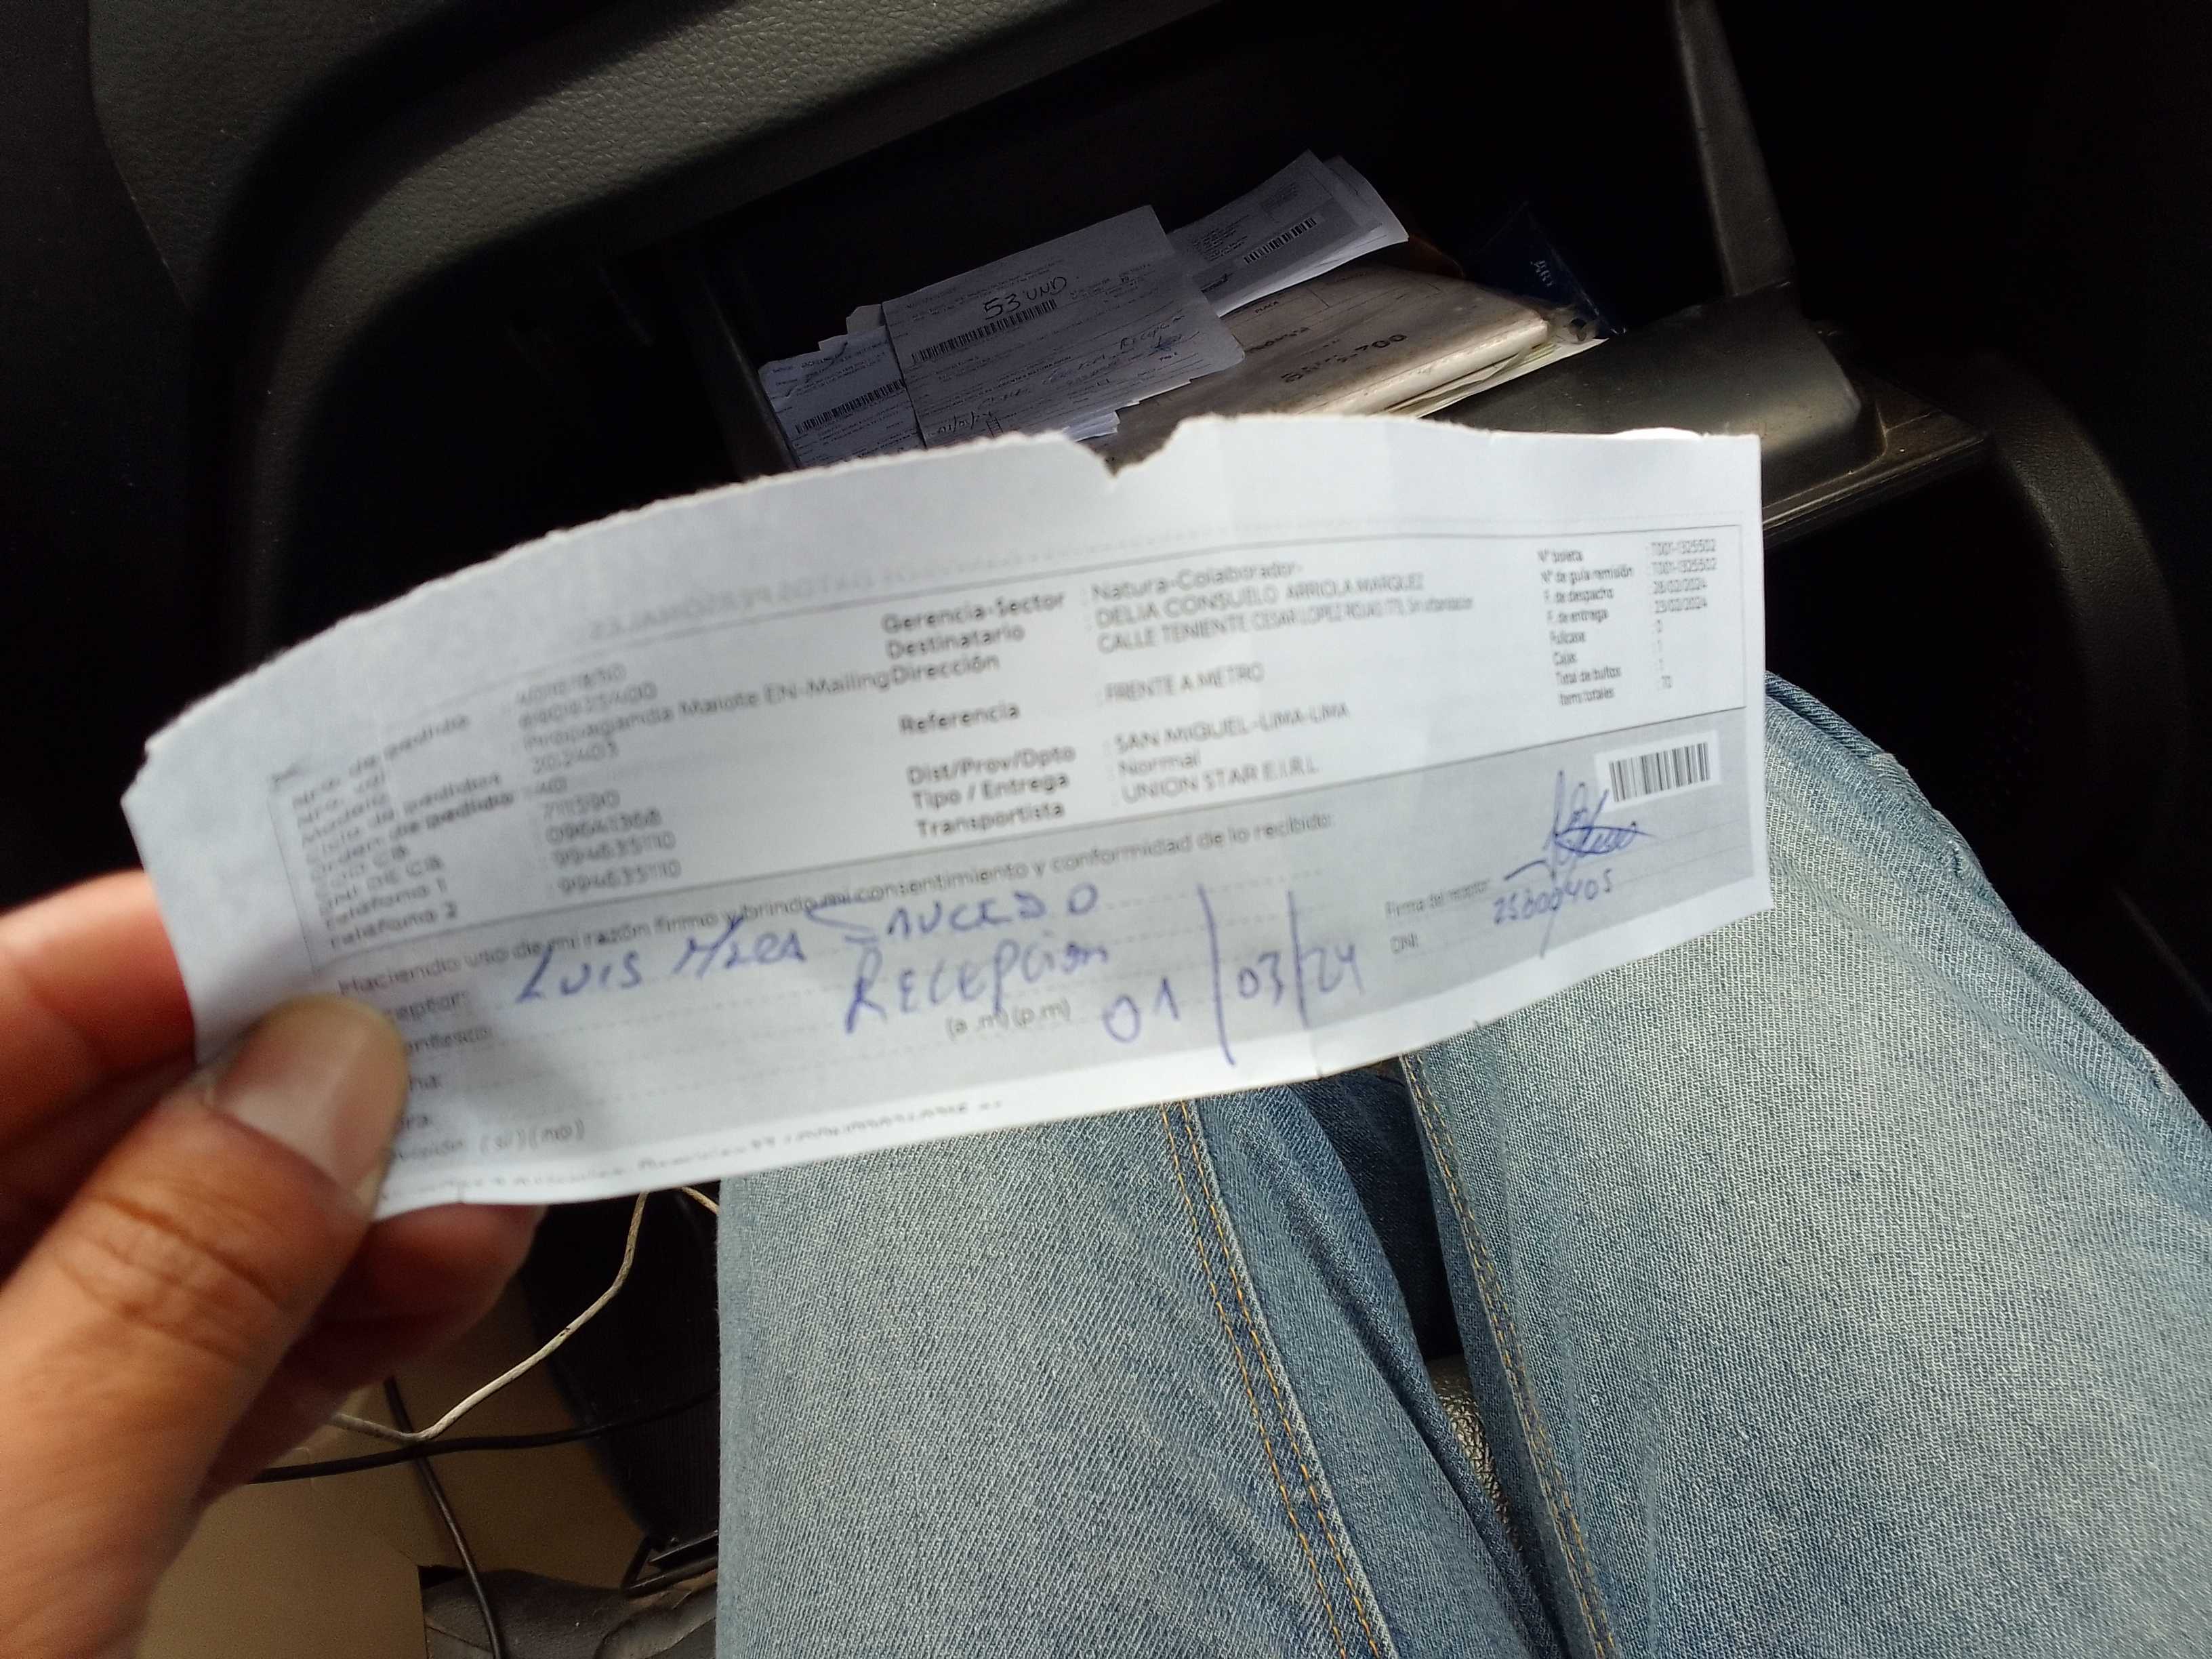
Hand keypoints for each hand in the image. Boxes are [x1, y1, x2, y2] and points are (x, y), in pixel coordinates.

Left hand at [0, 873, 540, 1657]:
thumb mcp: (8, 1516)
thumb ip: (167, 1284)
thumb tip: (321, 1081)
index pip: (7, 1010)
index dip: (179, 944)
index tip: (358, 919)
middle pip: (106, 1119)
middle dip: (303, 1083)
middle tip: (465, 1035)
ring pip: (174, 1247)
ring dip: (347, 1208)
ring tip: (488, 1166)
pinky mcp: (55, 1506)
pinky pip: (201, 1366)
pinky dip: (326, 1324)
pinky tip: (433, 1273)